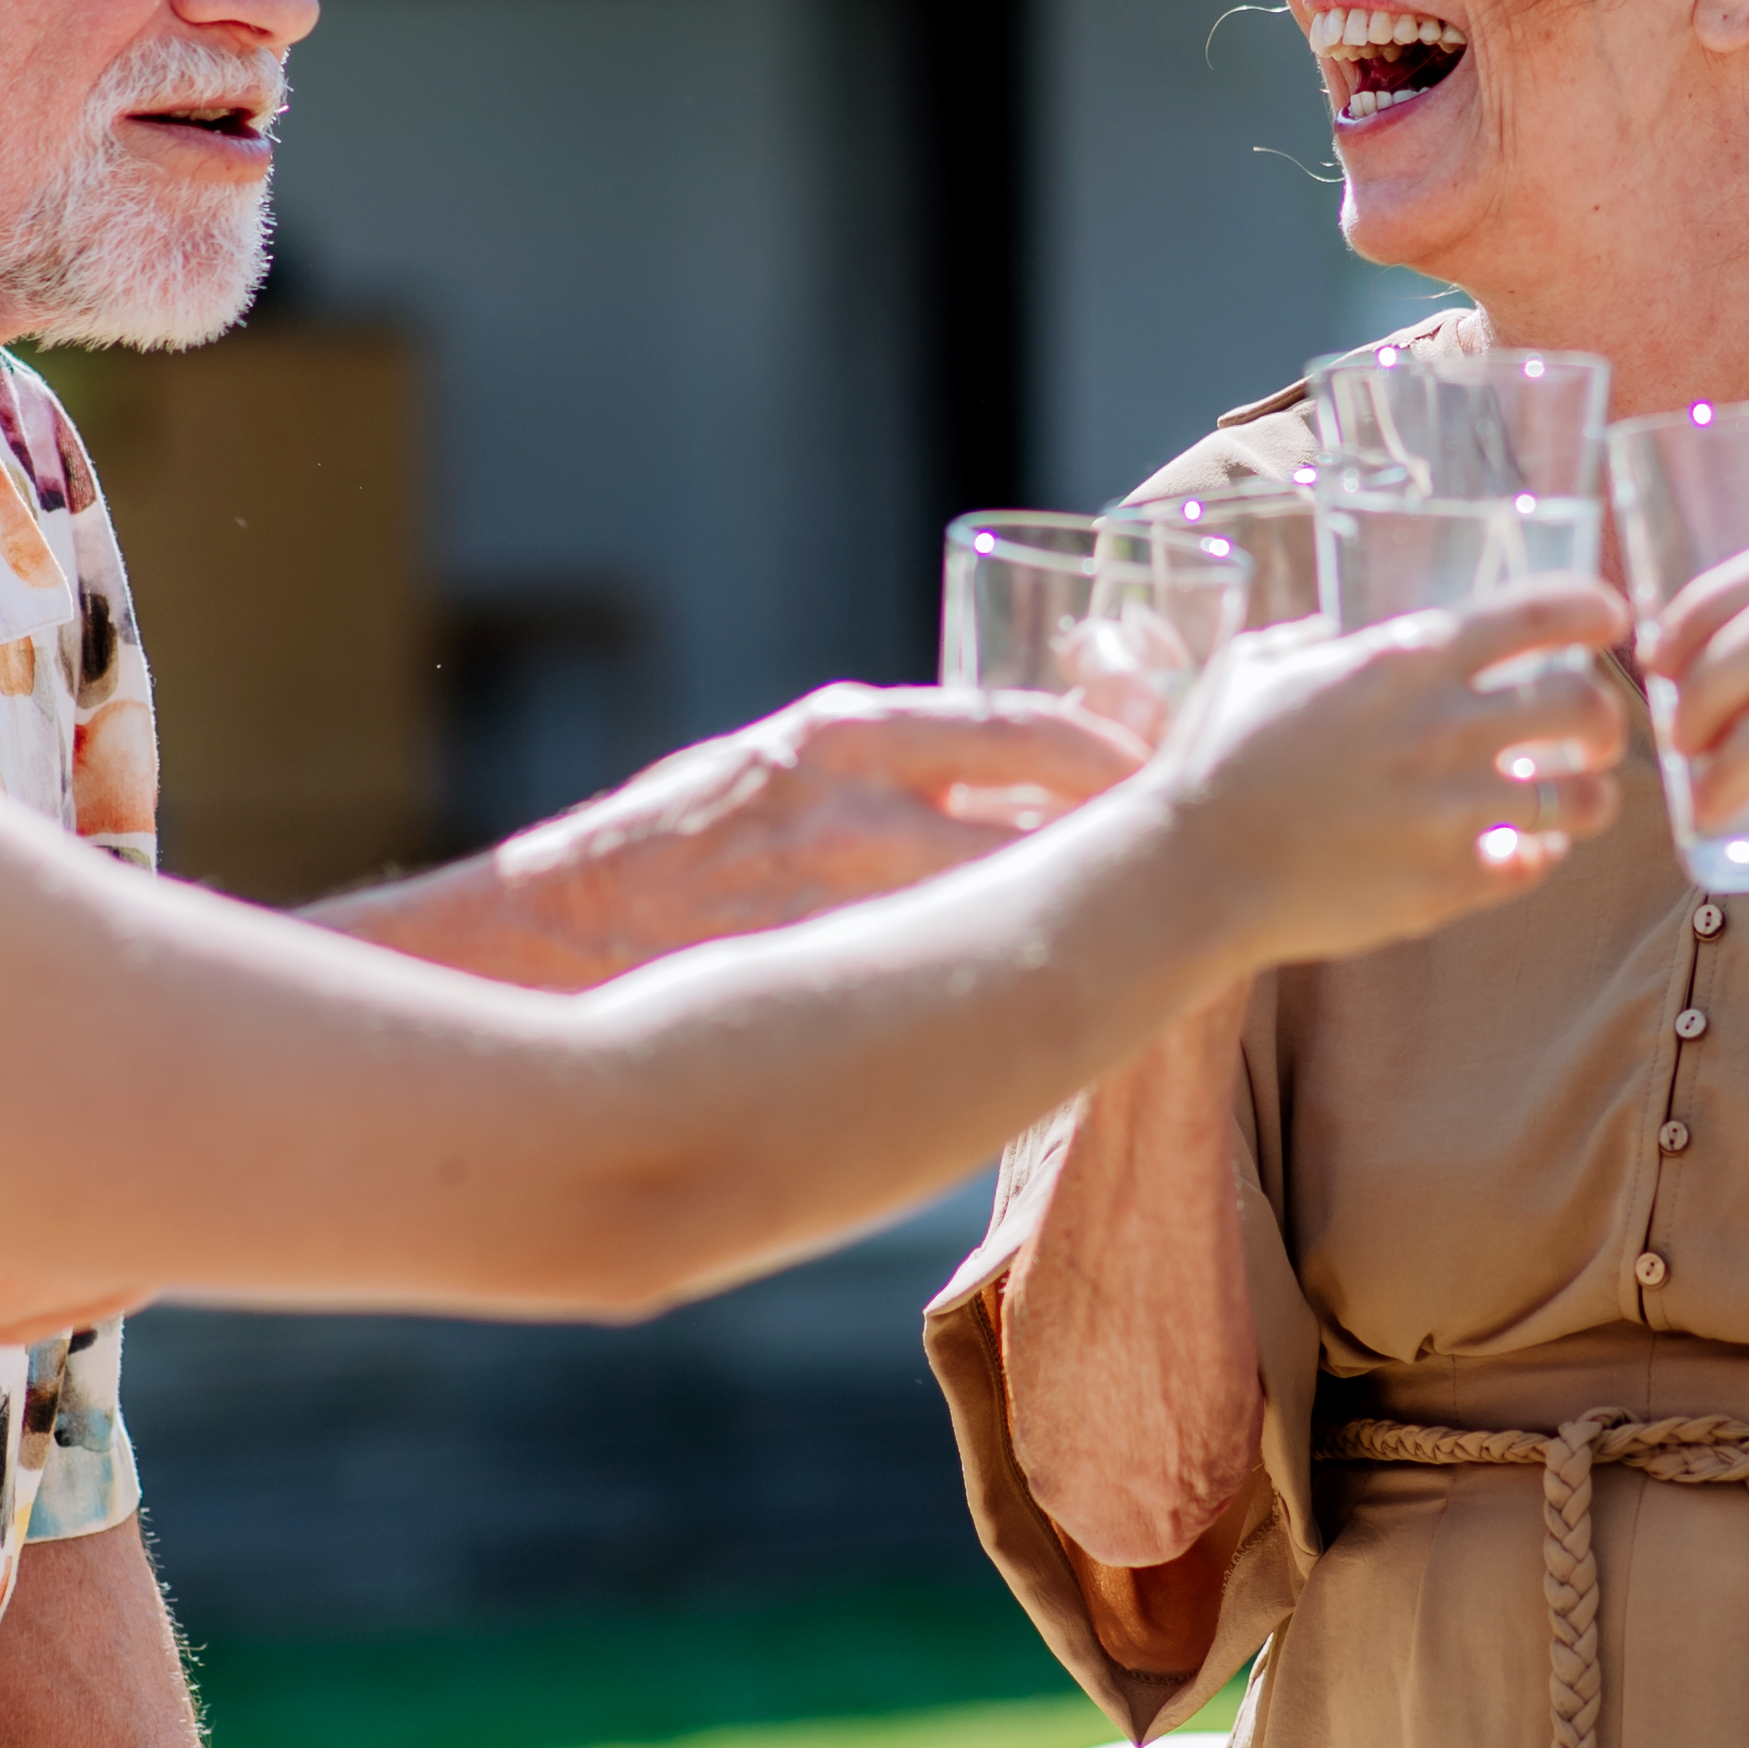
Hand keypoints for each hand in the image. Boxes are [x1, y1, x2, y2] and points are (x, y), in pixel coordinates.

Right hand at [511, 686, 1147, 964]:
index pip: (1037, 734)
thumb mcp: (784, 765)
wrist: (542, 939)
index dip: (1127, 762)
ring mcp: (840, 911)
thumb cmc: (671, 843)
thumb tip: (1029, 781)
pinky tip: (1063, 1013)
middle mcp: (850, 812)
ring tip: (1157, 943)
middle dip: (1133, 851)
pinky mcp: (829, 991)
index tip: (1186, 779)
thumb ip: (896, 769)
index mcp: (847, 734)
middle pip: (1050, 831)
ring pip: (1015, 916)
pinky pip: (957, 992)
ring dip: (1090, 927)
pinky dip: (1016, 996)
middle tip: (1206, 869)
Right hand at [1152, 578, 1628, 965]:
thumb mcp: (1259, 666)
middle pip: (1589, 706)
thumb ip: (1318, 638)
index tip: (1608, 619)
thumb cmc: (1214, 759)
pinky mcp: (1448, 885)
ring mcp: (1452, 814)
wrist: (1193, 871)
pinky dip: (1537, 854)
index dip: (1594, 608)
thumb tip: (1340, 628)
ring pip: (1586, 798)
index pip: (1543, 612)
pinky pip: (1537, 864)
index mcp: (1405, 659)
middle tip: (1589, 729)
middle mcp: (1443, 730)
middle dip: (1603, 716)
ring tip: (1568, 799)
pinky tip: (1514, 849)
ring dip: (1588, 795)